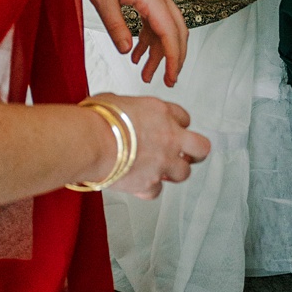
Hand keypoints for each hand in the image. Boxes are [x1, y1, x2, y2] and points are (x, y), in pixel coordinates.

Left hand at [72, 0, 188, 85]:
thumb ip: (116, 26)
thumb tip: (128, 51)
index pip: (171, 33)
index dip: (174, 58)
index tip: (172, 78)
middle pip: (177, 31)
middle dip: (174, 57)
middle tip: (166, 79)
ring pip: (166, 25)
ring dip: (159, 49)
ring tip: (146, 72)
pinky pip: (154, 17)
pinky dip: (149, 36)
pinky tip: (136, 51)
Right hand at [87, 93, 211, 200]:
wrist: (91, 141)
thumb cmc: (98, 119)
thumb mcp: (115, 100)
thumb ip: (129, 109)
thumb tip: (121, 113)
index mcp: (160, 112)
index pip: (184, 117)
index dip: (178, 124)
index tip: (172, 128)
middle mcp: (169, 137)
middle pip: (200, 147)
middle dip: (195, 152)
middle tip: (186, 155)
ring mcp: (163, 162)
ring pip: (184, 173)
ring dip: (172, 172)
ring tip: (160, 170)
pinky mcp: (151, 183)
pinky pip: (156, 190)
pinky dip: (148, 188)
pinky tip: (139, 183)